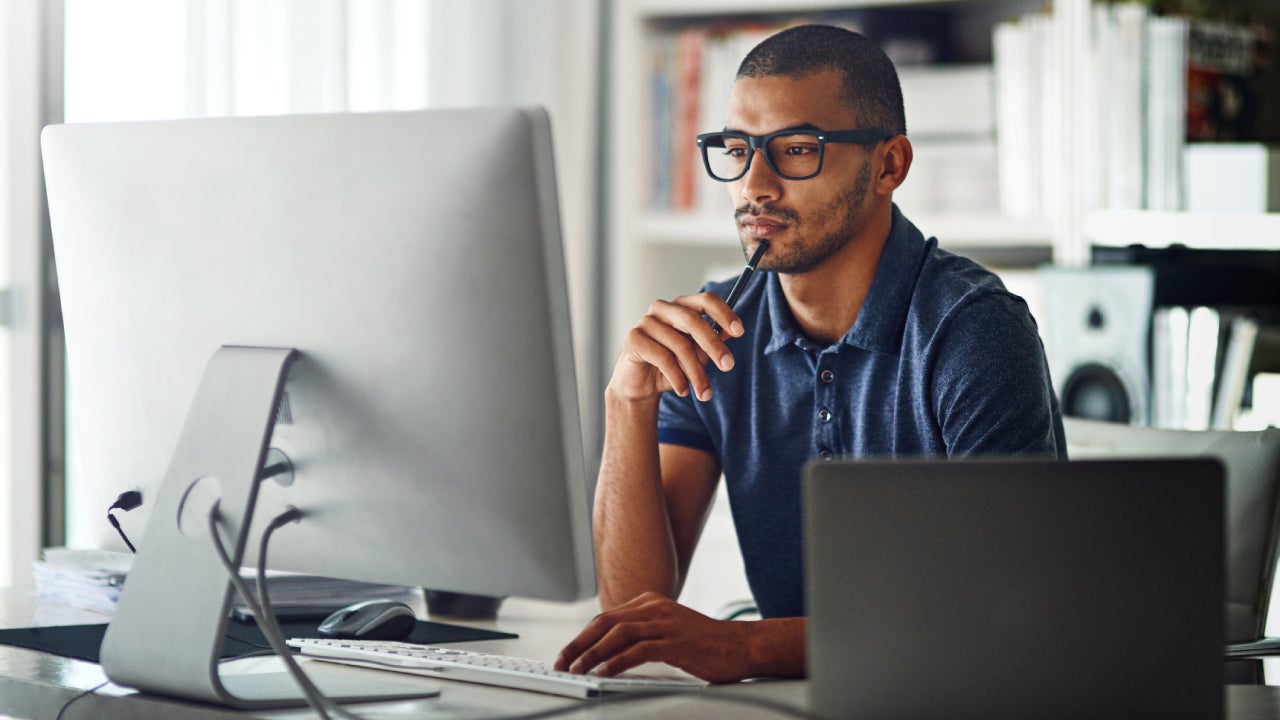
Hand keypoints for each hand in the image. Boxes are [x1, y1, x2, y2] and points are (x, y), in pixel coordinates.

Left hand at [553, 592, 752, 683]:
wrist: (742, 646)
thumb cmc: (705, 644)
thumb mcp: (667, 631)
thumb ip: (641, 636)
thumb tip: (608, 654)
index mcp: (649, 603)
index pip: (605, 618)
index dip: (581, 637)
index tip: (566, 655)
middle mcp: (654, 608)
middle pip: (604, 623)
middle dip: (578, 644)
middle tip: (561, 663)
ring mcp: (665, 623)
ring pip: (617, 635)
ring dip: (592, 653)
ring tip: (576, 670)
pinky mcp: (676, 642)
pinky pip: (639, 650)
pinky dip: (617, 662)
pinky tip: (604, 673)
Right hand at [609, 293, 743, 404]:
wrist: (640, 386)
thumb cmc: (672, 367)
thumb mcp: (697, 355)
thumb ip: (712, 342)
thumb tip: (729, 333)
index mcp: (681, 307)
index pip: (706, 300)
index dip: (724, 313)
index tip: (739, 332)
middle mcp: (663, 309)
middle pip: (693, 320)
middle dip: (714, 345)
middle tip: (728, 366)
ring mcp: (646, 322)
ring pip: (680, 344)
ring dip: (696, 373)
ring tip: (704, 393)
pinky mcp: (634, 338)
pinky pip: (663, 357)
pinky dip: (677, 378)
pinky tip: (683, 390)